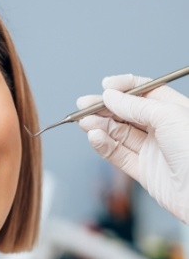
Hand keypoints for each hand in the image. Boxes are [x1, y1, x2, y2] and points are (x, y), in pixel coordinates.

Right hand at [77, 74, 188, 224]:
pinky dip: (103, 146)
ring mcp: (152, 150)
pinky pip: (118, 156)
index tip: (105, 87)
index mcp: (175, 110)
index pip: (145, 92)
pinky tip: (94, 138)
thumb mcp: (169, 117)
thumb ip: (136, 106)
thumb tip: (110, 96)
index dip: (124, 88)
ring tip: (84, 122)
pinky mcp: (143, 171)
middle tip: (83, 106)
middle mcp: (163, 129)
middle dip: (104, 108)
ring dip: (100, 126)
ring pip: (119, 134)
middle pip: (127, 114)